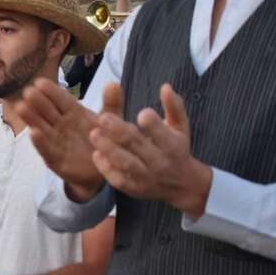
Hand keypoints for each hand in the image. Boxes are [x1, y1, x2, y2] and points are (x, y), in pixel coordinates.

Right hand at [18, 78, 107, 199]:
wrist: (105, 170)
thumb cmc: (104, 141)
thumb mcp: (111, 121)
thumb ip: (112, 103)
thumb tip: (113, 83)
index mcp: (74, 113)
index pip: (61, 99)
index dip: (51, 91)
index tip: (40, 82)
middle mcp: (61, 125)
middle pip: (47, 111)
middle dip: (37, 101)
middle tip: (28, 91)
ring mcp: (57, 142)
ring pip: (42, 128)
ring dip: (32, 118)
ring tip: (21, 107)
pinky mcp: (56, 161)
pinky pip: (48, 151)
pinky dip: (40, 143)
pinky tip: (33, 133)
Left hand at [89, 83, 211, 217]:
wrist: (182, 185)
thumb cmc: (177, 149)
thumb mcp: (181, 128)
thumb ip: (174, 107)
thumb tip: (165, 86)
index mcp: (172, 146)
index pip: (162, 135)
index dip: (153, 125)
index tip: (142, 113)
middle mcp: (159, 162)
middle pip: (138, 146)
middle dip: (120, 131)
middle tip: (103, 117)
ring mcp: (145, 176)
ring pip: (126, 163)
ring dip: (109, 149)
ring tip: (94, 134)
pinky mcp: (133, 187)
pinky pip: (118, 179)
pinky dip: (106, 168)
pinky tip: (96, 154)